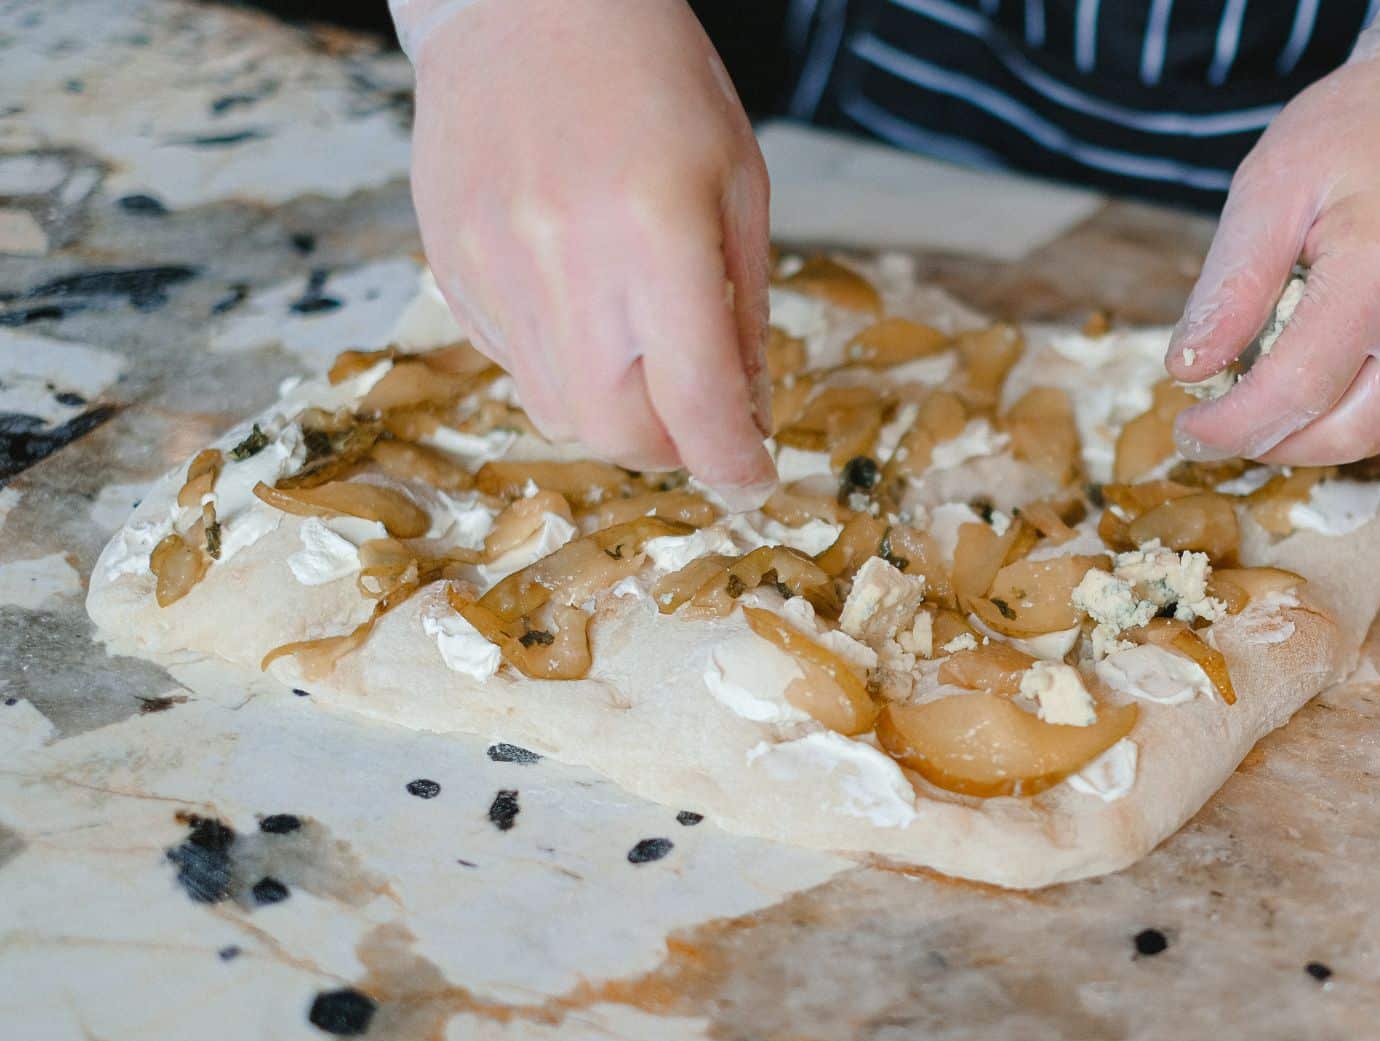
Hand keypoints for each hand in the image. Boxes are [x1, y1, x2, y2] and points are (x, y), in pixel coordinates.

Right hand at [403, 0, 775, 502]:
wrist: (524, 3)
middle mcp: (564, 260)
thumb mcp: (737, 182)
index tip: (753, 476)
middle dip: (669, 446)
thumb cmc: (653, 79)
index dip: (732, 459)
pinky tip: (579, 299)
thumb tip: (746, 415)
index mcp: (655, 232)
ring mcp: (492, 267)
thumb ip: (742, 306)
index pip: (696, 399)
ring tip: (639, 347)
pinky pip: (510, 362)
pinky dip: (559, 363)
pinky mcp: (449, 266)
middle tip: (700, 418)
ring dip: (613, 409)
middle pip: (615, 430)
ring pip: (556, 409)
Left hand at [1167, 0, 1379, 465]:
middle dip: (1273, 444)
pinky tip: (1342, 355)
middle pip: (1347, 433)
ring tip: (1273, 386)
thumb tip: (1190, 369)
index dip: (1234, 426)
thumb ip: (1230, 285)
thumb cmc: (1363, 129)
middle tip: (1221, 427)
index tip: (1190, 428)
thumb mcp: (1271, 185)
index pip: (1297, 390)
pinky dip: (1365, 400)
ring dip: (1317, 427)